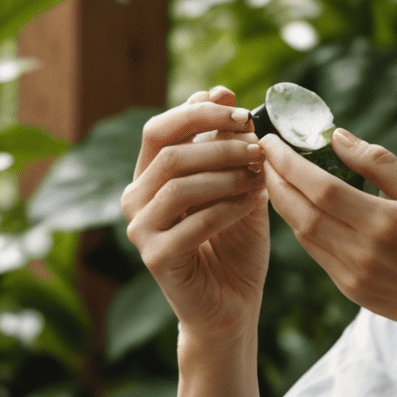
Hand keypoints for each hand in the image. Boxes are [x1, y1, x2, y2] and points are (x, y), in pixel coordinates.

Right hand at [122, 86, 268, 337]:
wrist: (233, 306)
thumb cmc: (235, 245)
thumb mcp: (237, 186)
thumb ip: (227, 145)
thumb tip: (222, 90)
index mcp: (149, 177)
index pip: (160, 128)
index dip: (198, 112)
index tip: (241, 110)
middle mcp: (135, 200)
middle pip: (169, 152)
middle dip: (219, 142)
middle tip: (259, 145)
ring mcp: (140, 230)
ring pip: (178, 184)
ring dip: (226, 173)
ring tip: (260, 175)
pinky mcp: (156, 258)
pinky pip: (192, 222)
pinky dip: (227, 208)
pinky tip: (252, 205)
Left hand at [259, 128, 396, 362]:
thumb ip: (382, 165)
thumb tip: (337, 138)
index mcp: (385, 225)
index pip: (319, 187)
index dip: (289, 162)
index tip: (273, 139)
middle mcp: (362, 255)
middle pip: (300, 212)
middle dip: (275, 180)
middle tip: (264, 152)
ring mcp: (355, 279)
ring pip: (304, 235)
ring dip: (284, 203)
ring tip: (277, 175)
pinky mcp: (355, 293)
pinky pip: (318, 254)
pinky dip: (304, 226)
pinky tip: (305, 207)